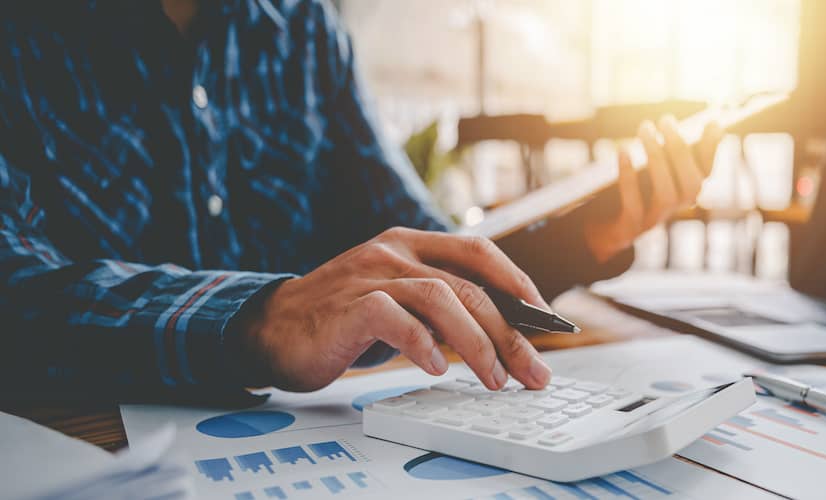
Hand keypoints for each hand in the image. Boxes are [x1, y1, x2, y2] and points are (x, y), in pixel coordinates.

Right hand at [231, 227, 553, 391]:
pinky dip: (421, 344)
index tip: (545, 320)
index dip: (517, 283)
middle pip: (469, 286)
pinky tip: (435, 368)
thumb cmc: (342, 319)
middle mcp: (393, 252)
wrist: (271, 329)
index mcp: (410, 244)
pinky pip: (394, 319)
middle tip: (532, 370)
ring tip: (494, 378)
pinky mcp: (347, 307)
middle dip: (510, 332)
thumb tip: (502, 332)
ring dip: (476, 343)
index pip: (478, 251)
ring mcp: (369, 276)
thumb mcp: (398, 300)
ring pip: (440, 298)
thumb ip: (439, 304)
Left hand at [584, 116, 722, 261]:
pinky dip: (629, 177)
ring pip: (667, 196)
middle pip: (691, 185)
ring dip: (657, 159)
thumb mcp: (655, 167)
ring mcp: (654, 221)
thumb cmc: (633, 190)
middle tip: (665, 120)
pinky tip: (623, 150)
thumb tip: (714, 124)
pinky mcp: (630, 230)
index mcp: (683, 192)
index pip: (706, 173)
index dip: (711, 150)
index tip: (712, 122)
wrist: (600, 229)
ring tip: (645, 128)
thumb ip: (678, 149)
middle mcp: (675, 209)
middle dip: (680, 150)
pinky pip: (633, 206)